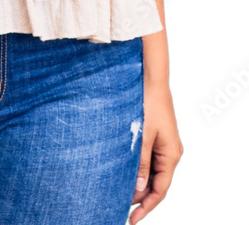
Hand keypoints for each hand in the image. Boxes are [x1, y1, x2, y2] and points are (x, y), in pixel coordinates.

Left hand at [129, 80, 183, 222]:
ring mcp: (166, 145)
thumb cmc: (149, 104)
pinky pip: (150, 159)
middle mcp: (171, 152)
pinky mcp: (158, 137)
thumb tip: (139, 187)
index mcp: (171, 155)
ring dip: (139, 182)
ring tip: (120, 191)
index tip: (132, 218)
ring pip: (153, 171)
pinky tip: (125, 171)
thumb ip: (141, 163)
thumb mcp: (143, 136)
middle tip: (120, 205)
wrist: (151, 80)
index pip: (160, 190)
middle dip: (141, 196)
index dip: (146, 206)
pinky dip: (139, 168)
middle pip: (157, 183)